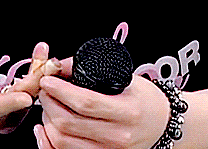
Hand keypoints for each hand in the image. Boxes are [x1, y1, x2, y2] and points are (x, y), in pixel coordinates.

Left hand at [35, 70, 169, 148]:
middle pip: (68, 124)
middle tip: (45, 90)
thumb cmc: (145, 100)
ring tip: (48, 106)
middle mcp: (118, 135)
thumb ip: (92, 70)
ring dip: (47, 121)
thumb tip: (58, 66)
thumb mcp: (126, 77)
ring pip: (63, 142)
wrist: (163, 125)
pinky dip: (49, 142)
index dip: (60, 91)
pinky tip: (46, 129)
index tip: (47, 80)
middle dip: (49, 103)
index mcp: (127, 111)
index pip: (85, 102)